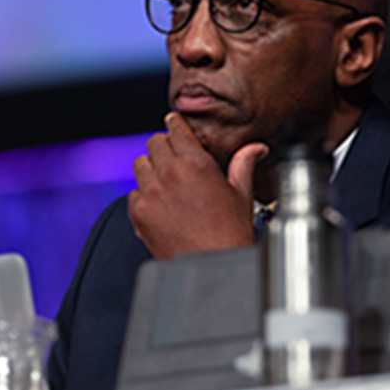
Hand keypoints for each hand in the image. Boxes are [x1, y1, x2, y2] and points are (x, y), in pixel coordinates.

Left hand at [128, 112, 268, 258]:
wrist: (211, 264)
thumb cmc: (229, 233)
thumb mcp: (241, 193)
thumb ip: (244, 163)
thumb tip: (255, 148)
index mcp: (195, 162)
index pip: (176, 128)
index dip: (176, 125)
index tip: (175, 125)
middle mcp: (169, 173)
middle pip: (155, 142)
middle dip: (164, 147)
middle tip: (174, 159)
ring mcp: (151, 192)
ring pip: (140, 164)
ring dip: (151, 168)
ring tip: (167, 182)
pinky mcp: (139, 212)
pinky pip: (133, 192)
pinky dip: (143, 195)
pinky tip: (160, 204)